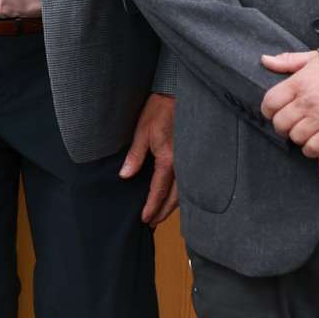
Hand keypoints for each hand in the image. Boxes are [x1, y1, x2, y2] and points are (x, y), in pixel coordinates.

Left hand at [120, 92, 178, 224]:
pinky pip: (188, 181)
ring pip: (184, 191)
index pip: (159, 190)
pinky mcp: (193, 157)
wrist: (178, 93)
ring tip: (161, 214)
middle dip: (163, 211)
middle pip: (175, 197)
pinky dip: (180, 193)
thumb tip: (125, 176)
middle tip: (153, 223)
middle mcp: (184, 164)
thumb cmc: (159, 110)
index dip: (152, 206)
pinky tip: (174, 197)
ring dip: (173, 205)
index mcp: (169, 159)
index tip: (145, 219)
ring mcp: (191, 161)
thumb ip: (135, 155)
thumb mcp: (142, 131)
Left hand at [260, 50, 318, 154]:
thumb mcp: (314, 58)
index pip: (270, 102)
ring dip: (297, 137)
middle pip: (281, 122)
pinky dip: (310, 149)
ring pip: (296, 136)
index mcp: (298, 83)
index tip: (272, 112)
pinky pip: (314, 147)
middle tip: (287, 126)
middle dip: (281, 126)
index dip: (268, 110)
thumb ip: (289, 61)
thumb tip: (265, 60)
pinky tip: (313, 144)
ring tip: (302, 134)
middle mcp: (306, 101)